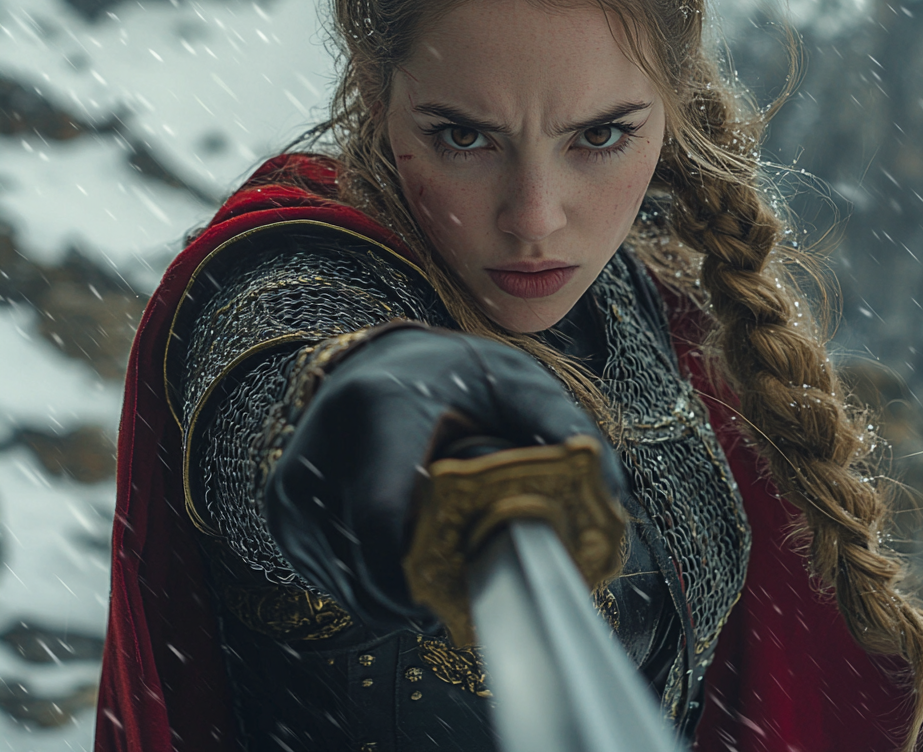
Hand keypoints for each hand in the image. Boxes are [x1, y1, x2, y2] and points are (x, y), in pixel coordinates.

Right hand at [264, 325, 621, 628]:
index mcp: (378, 411)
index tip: (475, 581)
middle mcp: (320, 451)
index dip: (430, 575)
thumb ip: (561, 427)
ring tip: (438, 546)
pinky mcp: (283, 512)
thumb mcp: (514, 381)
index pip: (386, 526)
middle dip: (428, 588)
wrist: (376, 363)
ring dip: (404, 589)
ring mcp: (293, 487)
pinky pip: (335, 581)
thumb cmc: (451, 374)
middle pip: (371, 573)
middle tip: (471, 570)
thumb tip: (610, 494)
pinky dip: (376, 581)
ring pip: (354, 587)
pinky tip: (405, 543)